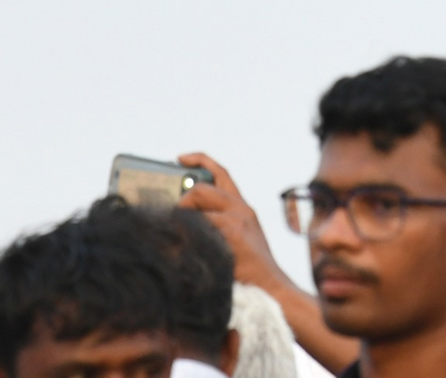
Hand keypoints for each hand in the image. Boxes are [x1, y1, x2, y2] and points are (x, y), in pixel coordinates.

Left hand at [177, 152, 291, 293]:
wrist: (271, 287)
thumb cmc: (249, 270)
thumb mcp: (237, 240)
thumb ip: (216, 226)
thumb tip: (180, 223)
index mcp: (242, 208)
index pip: (221, 173)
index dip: (199, 160)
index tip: (180, 158)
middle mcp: (241, 208)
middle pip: (202, 188)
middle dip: (182, 200)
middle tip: (173, 218)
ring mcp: (238, 218)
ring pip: (197, 200)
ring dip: (180, 215)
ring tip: (176, 235)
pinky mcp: (232, 231)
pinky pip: (198, 222)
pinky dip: (184, 231)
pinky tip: (179, 247)